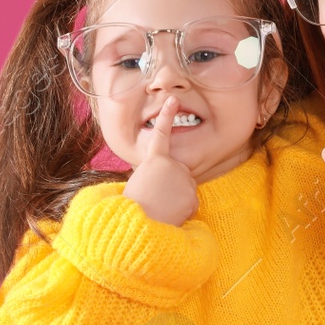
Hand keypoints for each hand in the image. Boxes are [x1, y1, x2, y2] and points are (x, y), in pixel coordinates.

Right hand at [124, 96, 198, 226]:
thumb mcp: (140, 183)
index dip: (166, 116)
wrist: (135, 225)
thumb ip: (156, 176)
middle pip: (180, 174)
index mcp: (153, 160)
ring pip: (186, 190)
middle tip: (157, 199)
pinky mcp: (192, 193)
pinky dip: (184, 212)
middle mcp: (171, 164)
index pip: (160, 134)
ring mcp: (183, 178)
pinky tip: (171, 215)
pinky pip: (192, 204)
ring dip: (177, 201)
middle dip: (173, 188)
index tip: (173, 100)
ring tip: (162, 208)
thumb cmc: (133, 207)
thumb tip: (169, 185)